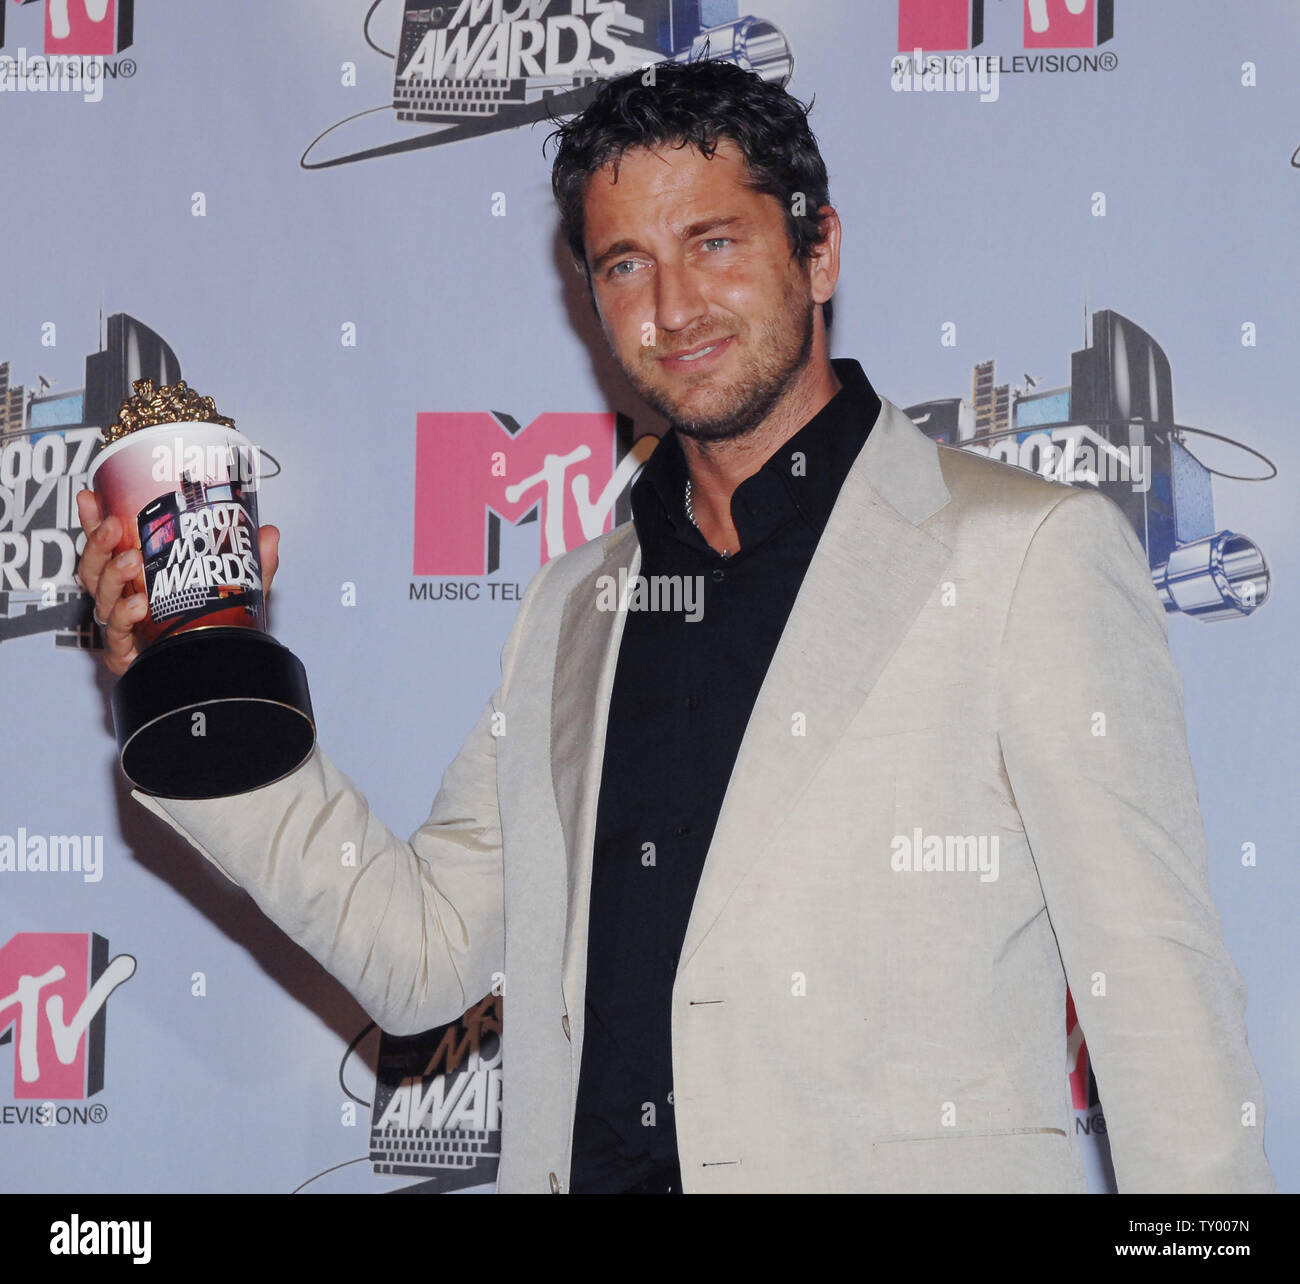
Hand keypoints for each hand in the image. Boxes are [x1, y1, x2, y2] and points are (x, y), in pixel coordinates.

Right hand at [74, 488, 279, 676]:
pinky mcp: (126, 656)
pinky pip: (116, 635)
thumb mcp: (236, 589)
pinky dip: (124, 616)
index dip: (93, 522)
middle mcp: (122, 601)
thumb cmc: (217, 626)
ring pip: (100, 599)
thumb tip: (269, 533)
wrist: (221, 671)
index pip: (108, 547)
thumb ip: (253, 564)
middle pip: (93, 570)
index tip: (90, 498)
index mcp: (138, 578)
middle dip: (98, 545)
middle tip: (114, 527)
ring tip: (131, 561)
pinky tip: (138, 605)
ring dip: (112, 576)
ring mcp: (122, 628)